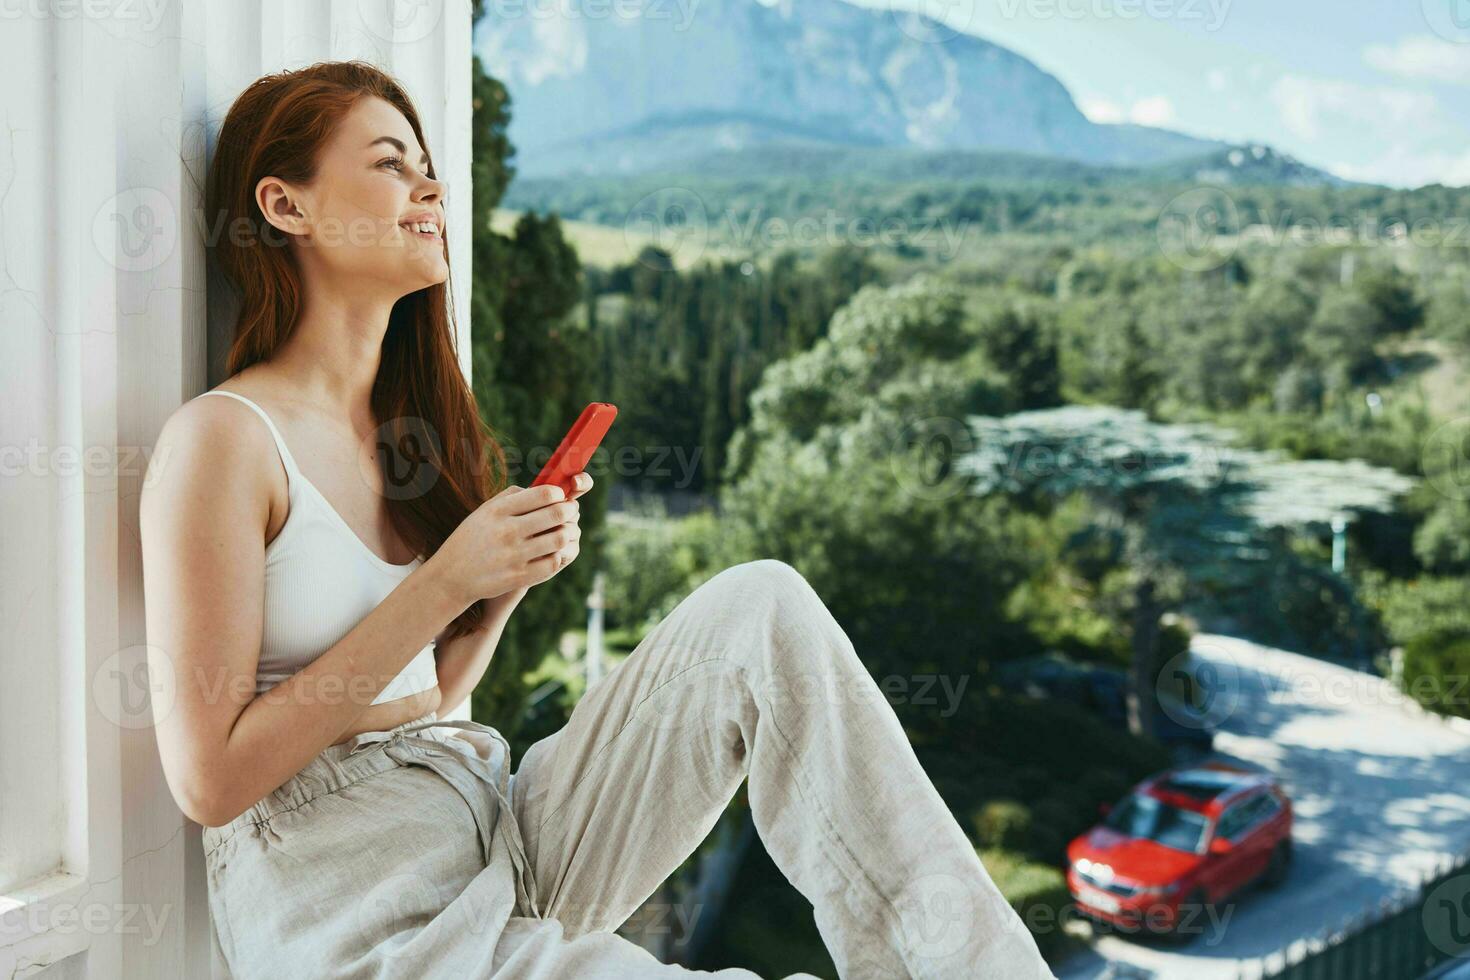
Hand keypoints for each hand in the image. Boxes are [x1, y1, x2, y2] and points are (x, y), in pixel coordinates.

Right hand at [429, 472, 591, 606]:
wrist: (450, 577)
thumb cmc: (472, 538)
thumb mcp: (484, 511)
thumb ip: (512, 496)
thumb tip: (544, 488)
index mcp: (498, 510)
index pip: (544, 493)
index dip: (559, 494)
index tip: (560, 497)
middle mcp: (506, 531)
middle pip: (557, 513)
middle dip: (570, 510)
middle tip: (571, 511)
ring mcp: (513, 556)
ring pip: (560, 538)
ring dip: (568, 533)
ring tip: (564, 531)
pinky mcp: (518, 577)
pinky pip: (553, 563)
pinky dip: (558, 555)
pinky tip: (553, 552)